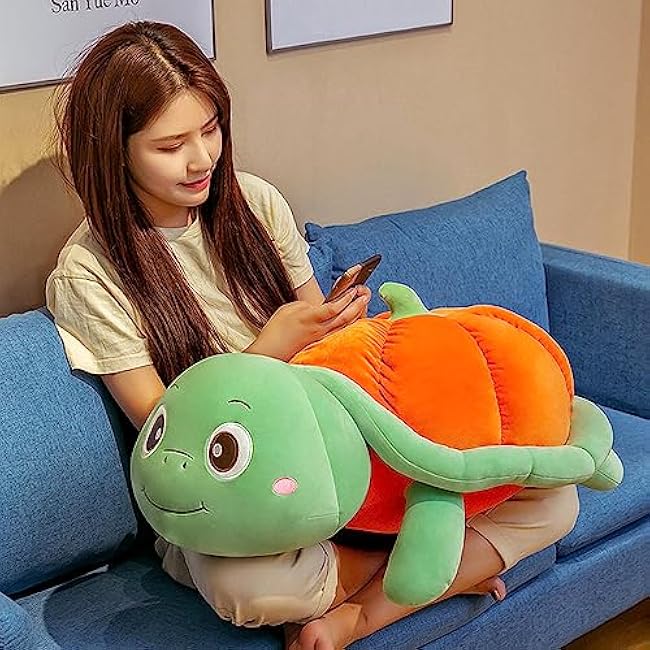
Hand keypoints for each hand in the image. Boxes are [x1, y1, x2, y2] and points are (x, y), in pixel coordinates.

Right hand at [246, 286, 370, 360]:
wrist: (271, 352)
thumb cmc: (276, 330)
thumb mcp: (288, 309)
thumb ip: (306, 306)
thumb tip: (317, 307)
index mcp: (311, 318)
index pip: (334, 307)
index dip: (346, 298)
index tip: (354, 289)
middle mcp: (319, 329)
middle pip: (344, 317)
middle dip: (358, 305)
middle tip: (366, 294)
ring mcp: (321, 338)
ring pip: (344, 326)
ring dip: (356, 314)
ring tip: (364, 304)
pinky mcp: (319, 344)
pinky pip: (339, 333)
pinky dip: (348, 325)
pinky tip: (353, 320)